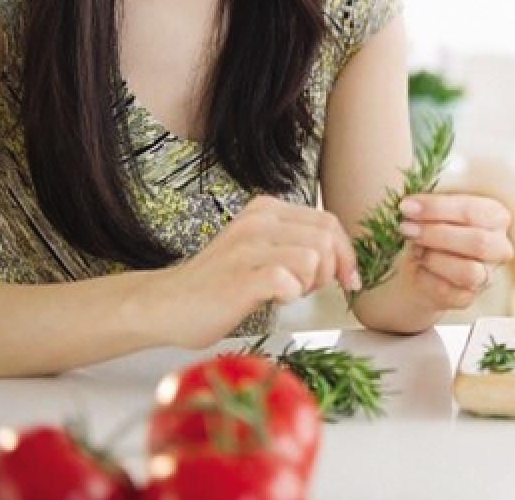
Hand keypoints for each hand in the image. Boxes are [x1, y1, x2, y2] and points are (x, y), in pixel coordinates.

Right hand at [148, 195, 359, 348]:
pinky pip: (287, 280)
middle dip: (333, 269)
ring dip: (310, 283)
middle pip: (326, 237)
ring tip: (288, 292)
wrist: (165, 305)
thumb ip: (295, 243)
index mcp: (267, 210)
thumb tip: (342, 258)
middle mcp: (258, 221)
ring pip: (313, 257)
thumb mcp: (261, 249)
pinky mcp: (239, 276)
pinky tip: (273, 300)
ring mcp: (247, 247)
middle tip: (312, 289)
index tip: (349, 279)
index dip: (347, 253)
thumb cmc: (219, 283)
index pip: (328, 222)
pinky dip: (290, 295)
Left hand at [396, 193, 513, 311]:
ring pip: (468, 271)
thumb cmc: (433, 234)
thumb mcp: (432, 215)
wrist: (420, 270)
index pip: (472, 211)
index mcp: (496, 217)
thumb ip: (427, 210)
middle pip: (477, 242)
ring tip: (416, 250)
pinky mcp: (468, 297)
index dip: (437, 208)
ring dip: (434, 259)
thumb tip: (410, 207)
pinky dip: (426, 277)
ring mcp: (487, 275)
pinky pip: (447, 290)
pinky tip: (418, 268)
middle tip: (405, 228)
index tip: (406, 206)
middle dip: (435, 234)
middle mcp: (499, 247)